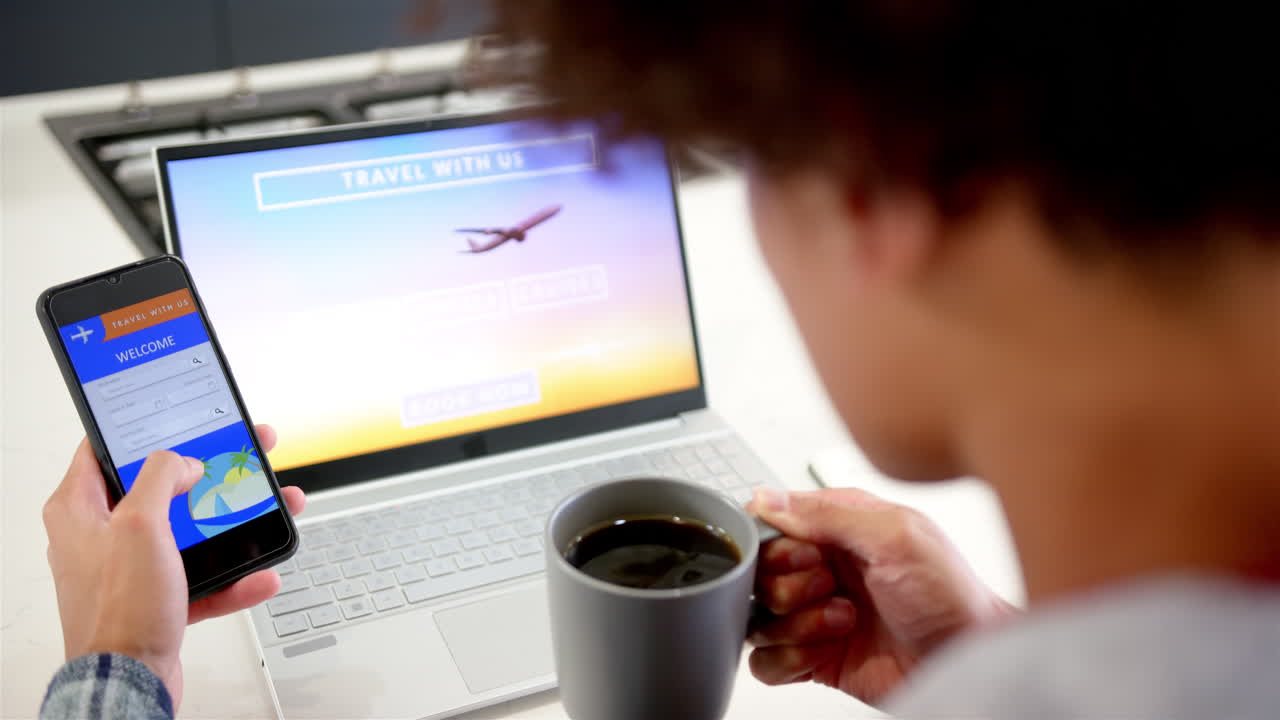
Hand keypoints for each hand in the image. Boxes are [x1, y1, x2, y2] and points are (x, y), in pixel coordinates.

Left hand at [43, 425, 305, 709]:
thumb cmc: (118, 611)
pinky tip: (259, 573)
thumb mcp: (140, 524)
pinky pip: (202, 575)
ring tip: (268, 507)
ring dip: (233, 522)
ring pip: (190, 530)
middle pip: (161, 488)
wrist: (130, 681)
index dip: (142, 431)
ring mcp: (129, 567)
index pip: (103, 450)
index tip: (176, 419)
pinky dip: (233, 574)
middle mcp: (100, 535)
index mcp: (80, 510)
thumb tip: (182, 462)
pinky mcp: (156, 596)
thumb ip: (162, 477)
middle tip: (240, 455)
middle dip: (208, 473)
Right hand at [746, 487, 1015, 705]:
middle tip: (830, 588)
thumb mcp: (895, 536)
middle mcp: (824, 567)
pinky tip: (821, 653)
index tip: (806, 555)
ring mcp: (815, 613)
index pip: (772, 523)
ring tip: (841, 621)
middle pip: (760, 572)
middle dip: (790, 586)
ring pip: (759, 616)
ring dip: (795, 625)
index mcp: (840, 527)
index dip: (778, 543)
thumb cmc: (949, 595)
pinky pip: (764, 660)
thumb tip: (768, 498)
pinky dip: (785, 660)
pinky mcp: (813, 656)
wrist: (968, 661)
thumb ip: (827, 514)